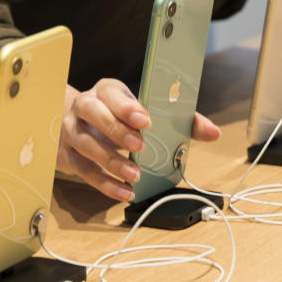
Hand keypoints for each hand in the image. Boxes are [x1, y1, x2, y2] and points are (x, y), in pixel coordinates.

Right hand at [57, 79, 220, 201]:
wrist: (74, 121)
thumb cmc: (118, 114)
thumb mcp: (145, 109)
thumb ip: (181, 119)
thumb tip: (213, 132)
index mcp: (106, 91)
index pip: (113, 93)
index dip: (128, 106)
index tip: (145, 120)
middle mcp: (84, 107)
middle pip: (94, 113)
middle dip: (117, 130)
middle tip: (140, 146)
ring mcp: (72, 131)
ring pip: (87, 143)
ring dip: (111, 161)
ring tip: (133, 174)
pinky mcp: (68, 156)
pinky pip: (84, 171)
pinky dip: (105, 184)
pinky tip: (124, 192)